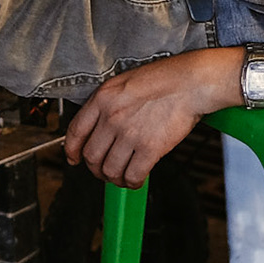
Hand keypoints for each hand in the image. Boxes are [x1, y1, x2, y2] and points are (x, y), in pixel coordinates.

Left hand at [64, 49, 239, 187]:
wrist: (191, 82)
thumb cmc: (164, 79)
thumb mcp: (125, 83)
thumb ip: (107, 104)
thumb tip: (99, 127)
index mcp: (102, 99)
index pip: (75, 132)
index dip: (72, 151)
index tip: (74, 158)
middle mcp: (112, 117)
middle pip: (91, 156)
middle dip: (95, 169)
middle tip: (103, 170)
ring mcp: (130, 134)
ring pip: (110, 170)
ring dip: (114, 179)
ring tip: (122, 176)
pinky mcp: (150, 148)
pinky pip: (133, 176)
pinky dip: (132, 183)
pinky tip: (136, 179)